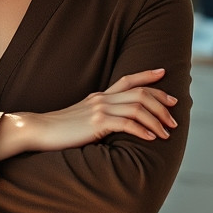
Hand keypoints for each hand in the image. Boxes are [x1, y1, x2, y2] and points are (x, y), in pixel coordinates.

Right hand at [0, 69, 176, 159]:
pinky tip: (151, 138)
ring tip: (167, 132)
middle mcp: (102, 99)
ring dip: (156, 120)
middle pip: (140, 94)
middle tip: (174, 117)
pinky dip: (142, 130)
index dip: (147, 76)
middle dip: (161, 104)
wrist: (38, 129)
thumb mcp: (81, 117)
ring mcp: (100, 110)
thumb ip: (97, 116)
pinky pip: (127, 124)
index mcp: (99, 96)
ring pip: (138, 109)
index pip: (127, 80)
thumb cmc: (58, 129)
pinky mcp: (97, 124)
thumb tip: (111, 124)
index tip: (164, 73)